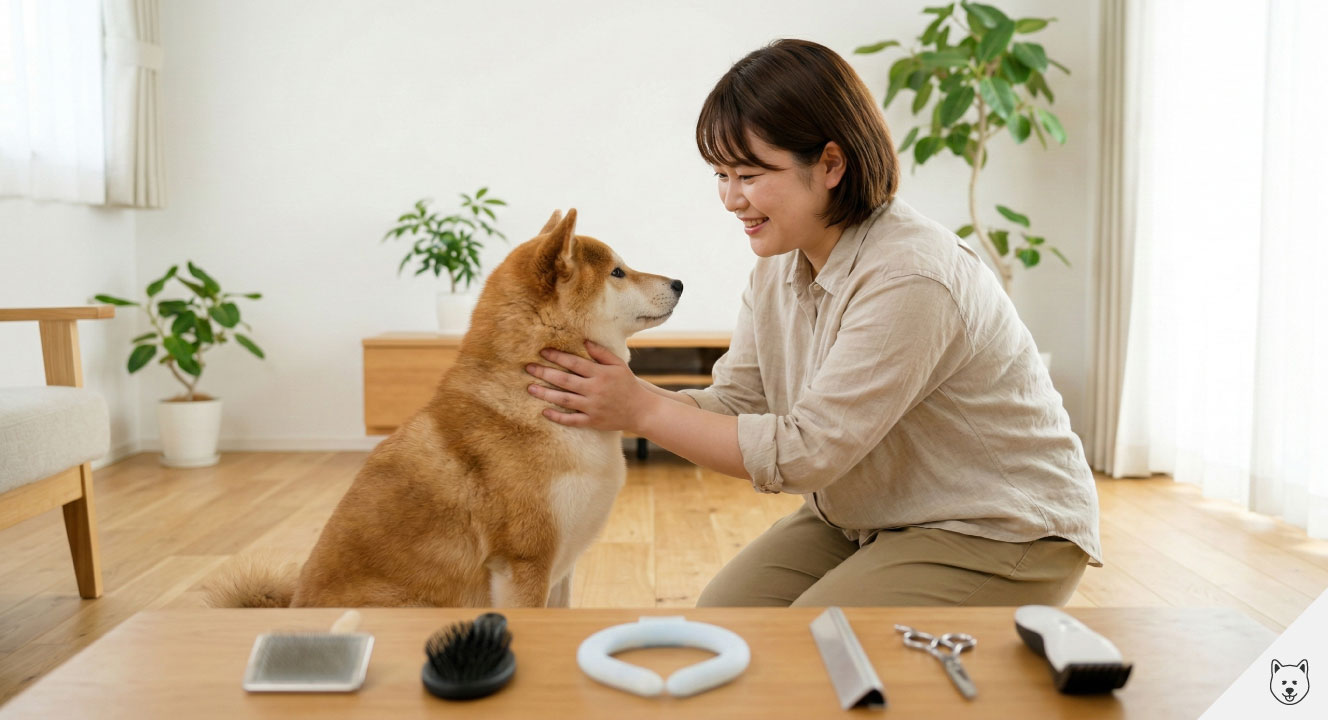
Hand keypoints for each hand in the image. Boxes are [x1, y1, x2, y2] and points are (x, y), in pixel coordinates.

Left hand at [525, 340, 655, 432]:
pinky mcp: (593, 421)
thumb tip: (584, 341)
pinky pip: (572, 420)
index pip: (574, 363)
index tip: (542, 352)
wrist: (641, 410)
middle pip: (565, 380)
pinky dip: (558, 417)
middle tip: (528, 368)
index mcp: (600, 374)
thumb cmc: (627, 384)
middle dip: (545, 373)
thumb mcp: (618, 364)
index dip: (557, 356)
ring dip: (546, 394)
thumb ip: (601, 353)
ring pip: (565, 400)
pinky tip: (544, 412)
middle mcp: (594, 390)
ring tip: (530, 388)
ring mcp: (593, 407)